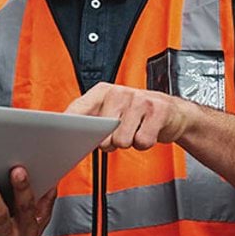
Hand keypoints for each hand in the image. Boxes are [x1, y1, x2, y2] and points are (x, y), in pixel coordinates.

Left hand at [65, 82, 188, 150]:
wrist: (173, 112)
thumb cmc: (137, 114)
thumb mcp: (112, 111)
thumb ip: (91, 120)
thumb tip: (70, 135)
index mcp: (103, 92)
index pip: (78, 110)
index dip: (69, 126)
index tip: (61, 136)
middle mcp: (120, 92)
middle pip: (101, 134)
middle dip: (110, 141)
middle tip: (120, 132)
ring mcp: (140, 100)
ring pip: (122, 140)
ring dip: (129, 142)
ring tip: (135, 130)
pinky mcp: (158, 111)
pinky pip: (142, 142)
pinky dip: (144, 143)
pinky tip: (147, 131)